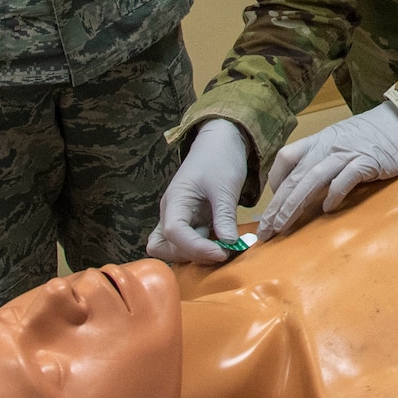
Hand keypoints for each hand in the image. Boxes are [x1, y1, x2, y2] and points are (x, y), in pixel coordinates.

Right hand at [147, 119, 248, 263]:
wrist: (220, 142)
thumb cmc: (220, 159)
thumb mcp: (225, 187)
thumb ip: (225, 216)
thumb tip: (229, 245)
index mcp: (175, 201)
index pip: (174, 233)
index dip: (196, 248)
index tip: (222, 253)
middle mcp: (171, 213)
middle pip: (167, 246)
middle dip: (194, 254)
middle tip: (224, 251)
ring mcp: (178, 218)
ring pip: (172, 248)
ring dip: (195, 254)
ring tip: (222, 247)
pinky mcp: (189, 221)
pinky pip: (186, 243)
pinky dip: (200, 248)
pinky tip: (220, 242)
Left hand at [257, 101, 397, 241]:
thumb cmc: (376, 135)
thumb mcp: (343, 140)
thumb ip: (325, 158)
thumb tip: (309, 185)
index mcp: (320, 139)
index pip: (285, 157)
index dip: (274, 182)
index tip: (271, 205)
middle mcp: (328, 146)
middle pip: (294, 176)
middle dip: (276, 206)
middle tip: (265, 230)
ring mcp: (347, 153)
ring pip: (311, 179)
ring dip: (294, 205)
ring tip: (283, 226)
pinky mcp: (367, 161)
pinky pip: (344, 179)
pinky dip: (333, 195)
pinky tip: (327, 210)